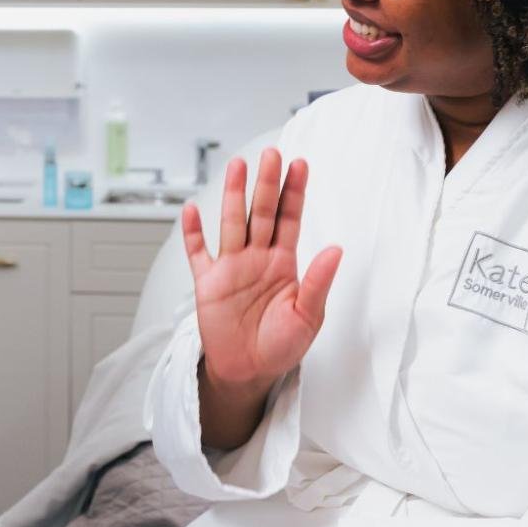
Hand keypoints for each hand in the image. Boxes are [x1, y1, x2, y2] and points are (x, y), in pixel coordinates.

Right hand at [182, 150, 341, 390]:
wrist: (249, 372)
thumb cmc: (282, 346)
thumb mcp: (307, 317)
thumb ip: (317, 282)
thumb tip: (336, 249)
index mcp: (284, 263)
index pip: (291, 219)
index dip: (295, 192)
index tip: (300, 165)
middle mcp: (257, 258)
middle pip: (262, 212)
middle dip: (267, 183)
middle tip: (271, 154)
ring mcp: (231, 267)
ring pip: (233, 223)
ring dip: (234, 195)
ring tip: (237, 166)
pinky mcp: (208, 283)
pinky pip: (198, 253)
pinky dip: (192, 233)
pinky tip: (191, 211)